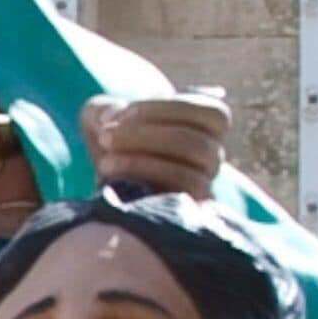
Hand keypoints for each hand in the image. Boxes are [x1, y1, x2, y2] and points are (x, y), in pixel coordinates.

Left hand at [83, 89, 230, 200]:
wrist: (105, 176)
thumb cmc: (115, 137)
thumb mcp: (105, 116)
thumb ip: (105, 111)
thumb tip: (110, 121)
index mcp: (208, 124)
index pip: (211, 113)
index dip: (166, 109)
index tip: (125, 113)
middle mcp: (212, 155)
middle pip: (196, 143)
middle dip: (144, 136)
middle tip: (106, 135)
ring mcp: (202, 185)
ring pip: (189, 174)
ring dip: (141, 164)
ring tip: (105, 161)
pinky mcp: (186, 209)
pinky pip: (176, 199)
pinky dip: (143, 184)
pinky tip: (112, 178)